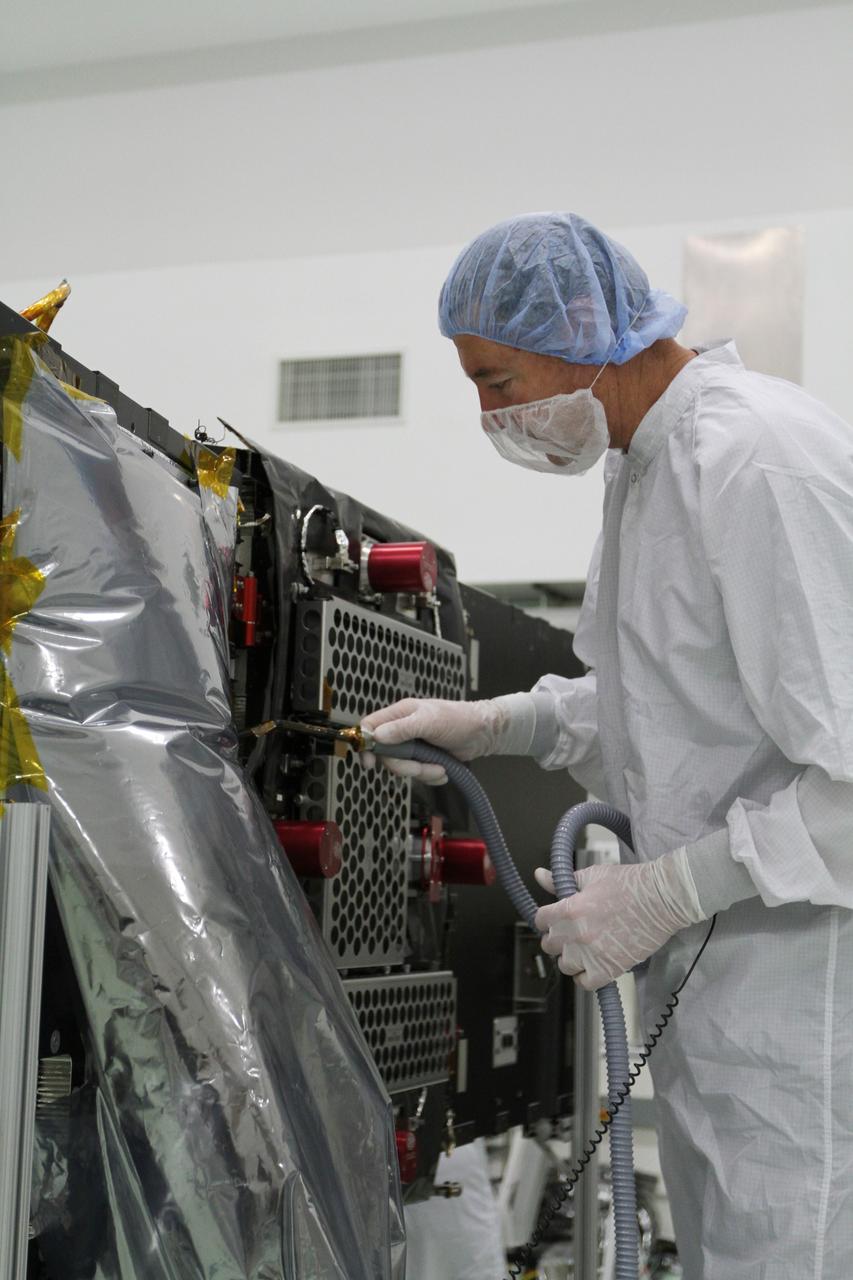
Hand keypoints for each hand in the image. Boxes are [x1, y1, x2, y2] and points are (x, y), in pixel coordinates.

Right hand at [360, 698, 509, 784]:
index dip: (365, 744)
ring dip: (422, 772)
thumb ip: (403, 728)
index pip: (370, 726)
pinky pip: (417, 774)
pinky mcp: (423, 759)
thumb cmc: (459, 719)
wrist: (483, 733)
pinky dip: (430, 776)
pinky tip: (443, 770)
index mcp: (399, 714)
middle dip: (404, 766)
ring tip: (440, 767)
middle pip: (386, 754)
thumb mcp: (430, 721)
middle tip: (420, 767)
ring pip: (402, 767)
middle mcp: (402, 730)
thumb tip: (377, 737)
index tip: (370, 762)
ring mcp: (412, 746)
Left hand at [533, 850, 704, 990]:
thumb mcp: (592, 875)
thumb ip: (561, 880)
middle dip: (557, 937)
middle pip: (549, 945)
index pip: (540, 921)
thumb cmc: (630, 884)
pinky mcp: (610, 969)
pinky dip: (585, 976)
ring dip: (570, 957)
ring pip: (565, 965)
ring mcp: (592, 954)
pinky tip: (592, 965)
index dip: (546, 919)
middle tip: (570, 932)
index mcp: (570, 909)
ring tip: (583, 948)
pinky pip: (585, 983)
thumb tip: (540, 875)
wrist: (662, 898)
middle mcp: (577, 934)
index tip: (553, 919)